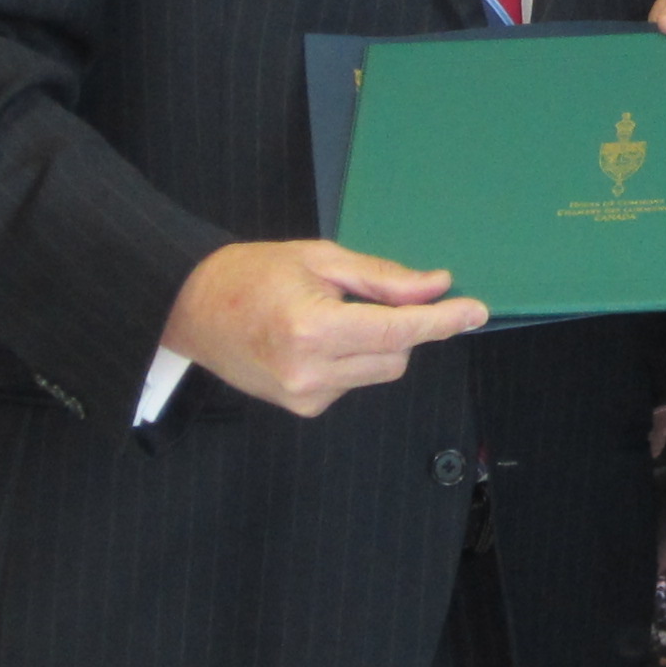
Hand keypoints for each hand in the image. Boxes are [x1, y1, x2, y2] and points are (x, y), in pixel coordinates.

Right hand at [168, 240, 485, 417]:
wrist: (190, 308)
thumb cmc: (250, 273)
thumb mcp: (320, 258)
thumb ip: (382, 278)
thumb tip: (436, 286)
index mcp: (313, 328)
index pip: (398, 330)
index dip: (442, 320)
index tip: (476, 311)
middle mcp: (311, 371)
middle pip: (397, 354)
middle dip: (401, 326)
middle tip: (370, 296)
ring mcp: (305, 396)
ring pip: (379, 371)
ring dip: (375, 344)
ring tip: (328, 315)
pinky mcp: (302, 407)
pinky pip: (353, 382)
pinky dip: (350, 359)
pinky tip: (314, 340)